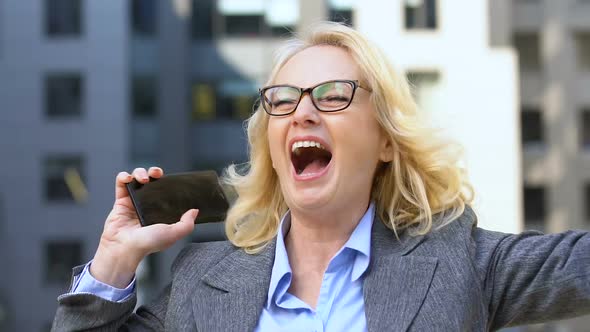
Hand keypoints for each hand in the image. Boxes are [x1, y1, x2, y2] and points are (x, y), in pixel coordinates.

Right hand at [90, 167, 196, 287]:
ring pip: (136, 179)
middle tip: (157, 174)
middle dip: (154, 172)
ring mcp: (133, 203)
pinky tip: (128, 178)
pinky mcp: (120, 202)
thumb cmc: (148, 244)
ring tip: (143, 178)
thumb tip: (195, 211)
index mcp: (160, 211)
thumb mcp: (173, 233)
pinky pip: (121, 184)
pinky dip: (123, 177)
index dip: (169, 182)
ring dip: (139, 172)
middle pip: (151, 181)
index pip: (166, 191)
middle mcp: (147, 205)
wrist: (125, 248)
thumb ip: (187, 224)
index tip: (173, 179)